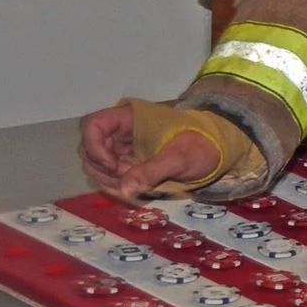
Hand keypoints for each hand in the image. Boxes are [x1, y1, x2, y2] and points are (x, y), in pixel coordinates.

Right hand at [78, 103, 220, 201]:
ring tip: (137, 183)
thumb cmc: (203, 145)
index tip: (114, 166)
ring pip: (96, 164)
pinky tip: (136, 186)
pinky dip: (118, 184)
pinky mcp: (127, 161)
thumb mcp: (181, 158)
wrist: (217, 151)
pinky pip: (109, 174)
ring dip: (110, 179)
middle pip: (88, 148)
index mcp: (131, 118)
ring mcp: (122, 147)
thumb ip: (153, 171)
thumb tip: (124, 188)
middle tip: (129, 178)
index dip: (94, 147)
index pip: (92, 125)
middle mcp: (120, 131)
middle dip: (103, 168)